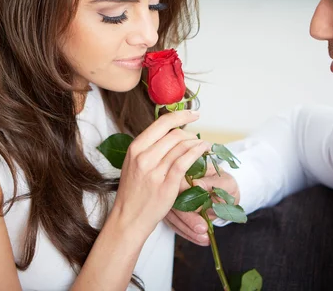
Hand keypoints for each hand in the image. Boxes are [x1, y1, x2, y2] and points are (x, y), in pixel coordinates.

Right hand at [111, 110, 210, 237]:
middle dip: (191, 133)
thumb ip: (148, 148)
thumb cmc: (132, 192)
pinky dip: (197, 152)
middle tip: (198, 138)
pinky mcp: (166, 185)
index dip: (181, 116)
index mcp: (135, 148)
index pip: (161, 123)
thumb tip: (169, 132)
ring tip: (204, 145)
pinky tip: (203, 150)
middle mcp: (144, 157)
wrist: (128, 218)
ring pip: (181, 147)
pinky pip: (185, 162)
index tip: (193, 113)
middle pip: (174, 134)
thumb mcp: (133, 164)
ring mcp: (154, 171)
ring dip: (197, 142)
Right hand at [164, 165, 239, 245]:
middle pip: (172, 201)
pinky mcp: (172, 213)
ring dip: (187, 229)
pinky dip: (187, 234)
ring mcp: (170, 199)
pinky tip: (199, 240)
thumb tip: (197, 183)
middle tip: (201, 228)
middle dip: (187, 218)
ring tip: (203, 238)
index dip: (186, 198)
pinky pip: (175, 224)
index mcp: (185, 171)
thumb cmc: (225, 185)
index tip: (199, 210)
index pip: (179, 183)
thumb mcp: (225, 182)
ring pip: (172, 216)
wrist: (225, 195)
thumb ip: (213, 182)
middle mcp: (174, 184)